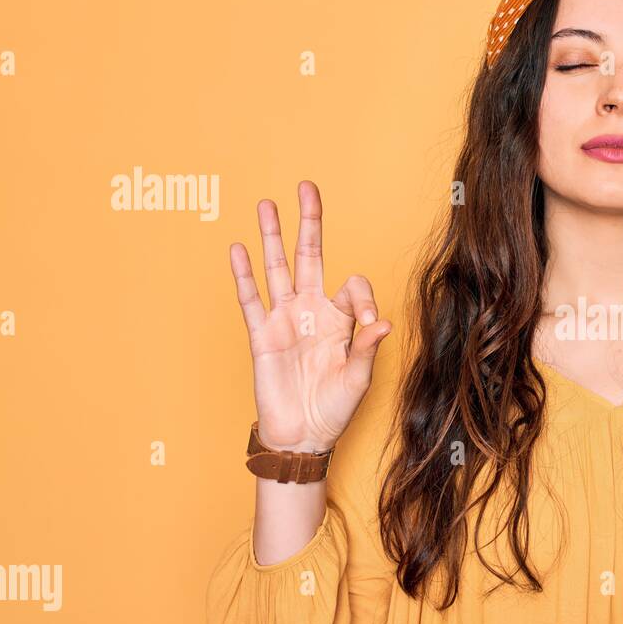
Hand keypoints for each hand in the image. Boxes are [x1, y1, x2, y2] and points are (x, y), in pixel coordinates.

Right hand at [229, 181, 391, 451]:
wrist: (303, 436)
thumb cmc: (335, 408)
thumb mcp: (359, 379)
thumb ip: (367, 348)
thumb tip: (384, 322)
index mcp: (340, 320)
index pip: (352, 286)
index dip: (363, 297)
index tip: (369, 324)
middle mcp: (311, 312)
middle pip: (309, 257)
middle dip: (309, 223)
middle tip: (307, 187)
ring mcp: (285, 320)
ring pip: (276, 269)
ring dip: (273, 237)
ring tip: (267, 205)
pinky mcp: (262, 336)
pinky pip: (250, 300)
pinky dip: (244, 275)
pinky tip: (238, 248)